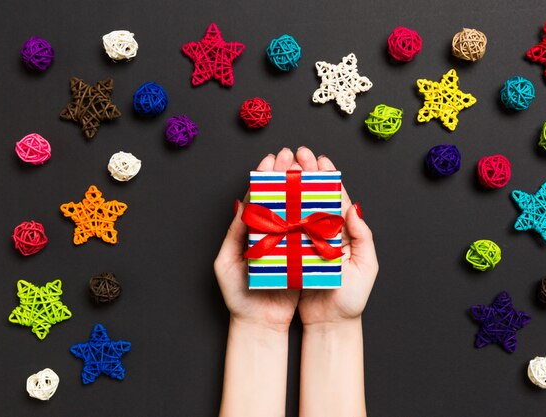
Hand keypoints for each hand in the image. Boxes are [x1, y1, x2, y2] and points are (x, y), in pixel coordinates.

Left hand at [214, 148, 301, 331]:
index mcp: (251, 231)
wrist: (259, 324)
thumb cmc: (237, 296)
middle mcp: (271, 234)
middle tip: (292, 155)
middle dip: (286, 175)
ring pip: (296, 211)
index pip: (259, 198)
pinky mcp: (302, 256)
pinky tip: (319, 198)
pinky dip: (314, 214)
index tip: (273, 158)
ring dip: (301, 189)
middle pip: (280, 199)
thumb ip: (234, 234)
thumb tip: (241, 205)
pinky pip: (309, 232)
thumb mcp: (227, 262)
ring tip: (307, 168)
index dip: (266, 177)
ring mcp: (287, 244)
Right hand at [295, 147, 378, 326]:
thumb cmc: (351, 299)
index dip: (326, 177)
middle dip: (306, 173)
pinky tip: (270, 198)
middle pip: (314, 197)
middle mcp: (324, 233)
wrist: (329, 325)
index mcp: (344, 232)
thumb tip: (352, 207)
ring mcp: (307, 242)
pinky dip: (277, 212)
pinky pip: (284, 229)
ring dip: (289, 187)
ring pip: (297, 209)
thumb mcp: (365, 267)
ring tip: (281, 168)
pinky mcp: (291, 254)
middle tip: (295, 154)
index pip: (335, 198)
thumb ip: (362, 236)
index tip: (317, 159)